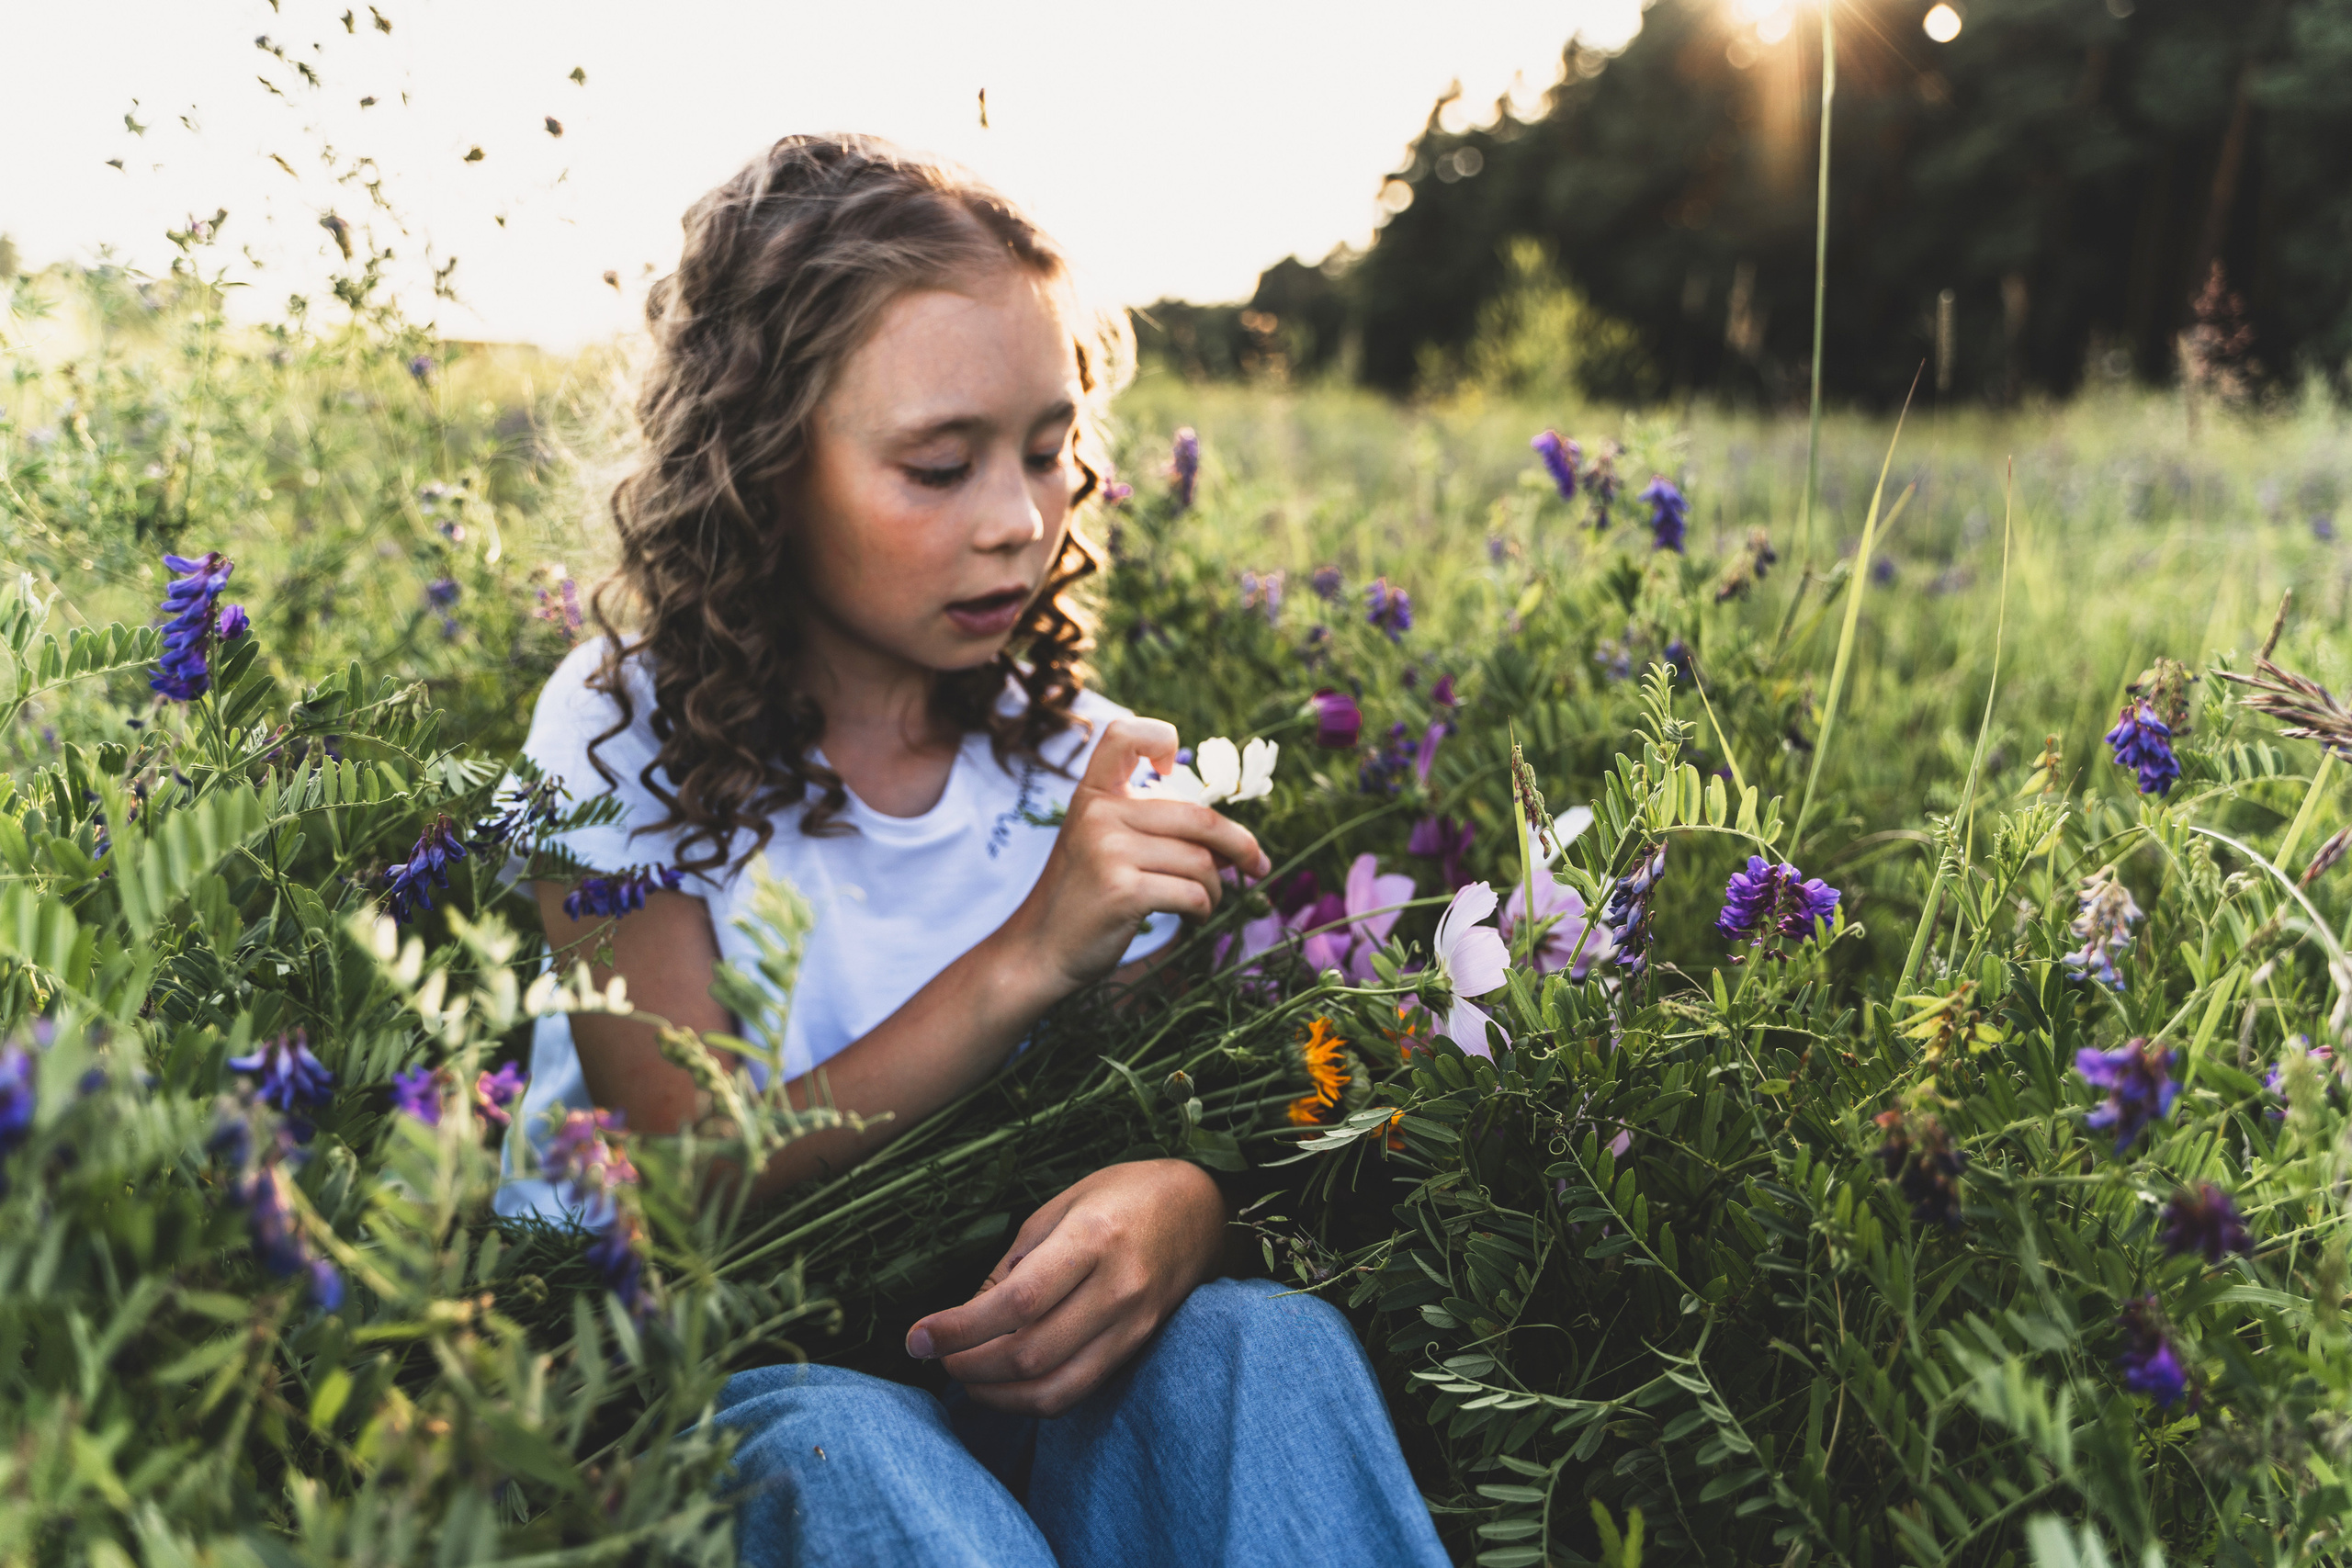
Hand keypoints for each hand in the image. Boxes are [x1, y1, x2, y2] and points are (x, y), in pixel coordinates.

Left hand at [906, 1159, 1227, 1415]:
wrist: (1201, 1208)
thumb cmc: (1123, 1195)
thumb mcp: (1059, 1207)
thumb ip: (1013, 1265)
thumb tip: (965, 1318)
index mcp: (1092, 1238)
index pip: (1018, 1302)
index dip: (960, 1329)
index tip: (918, 1338)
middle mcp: (1117, 1287)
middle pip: (1031, 1353)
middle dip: (970, 1366)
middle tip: (937, 1356)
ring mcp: (1133, 1324)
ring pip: (1054, 1387)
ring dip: (996, 1394)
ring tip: (965, 1374)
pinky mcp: (1138, 1347)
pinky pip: (1077, 1389)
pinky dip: (1032, 1397)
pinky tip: (1005, 1381)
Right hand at [1001, 716, 1269, 991]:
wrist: (1039, 950)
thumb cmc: (1083, 897)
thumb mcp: (1103, 844)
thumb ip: (1152, 827)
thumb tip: (1233, 840)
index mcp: (1093, 795)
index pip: (1124, 734)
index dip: (1158, 737)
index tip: (1173, 768)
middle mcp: (1099, 814)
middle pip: (1197, 816)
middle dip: (1239, 845)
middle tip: (1257, 865)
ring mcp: (1109, 850)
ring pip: (1200, 860)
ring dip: (1216, 887)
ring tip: (1205, 902)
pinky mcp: (1122, 890)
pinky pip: (1192, 892)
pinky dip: (1203, 908)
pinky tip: (1193, 916)